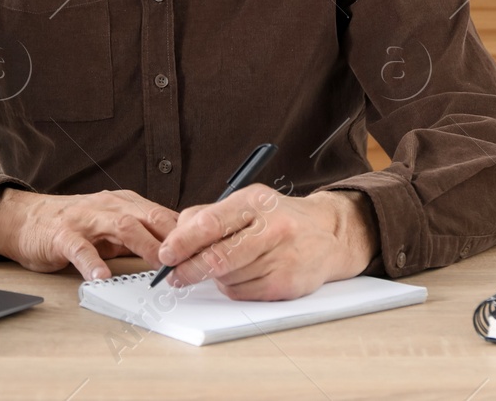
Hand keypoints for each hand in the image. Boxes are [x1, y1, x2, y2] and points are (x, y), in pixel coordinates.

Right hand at [0, 188, 178, 281]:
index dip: (187, 233)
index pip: (165, 216)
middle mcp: (111, 206)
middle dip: (173, 237)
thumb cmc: (74, 225)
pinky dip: (92, 262)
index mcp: (127, 204)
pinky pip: (80, 248)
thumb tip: (179, 253)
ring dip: (144, 245)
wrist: (25, 218)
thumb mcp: (114, 226)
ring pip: (122, 226)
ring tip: (159, 266)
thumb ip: (142, 236)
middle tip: (193, 259)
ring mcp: (87, 219)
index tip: (208, 250)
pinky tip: (101, 277)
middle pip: (150, 217)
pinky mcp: (63, 235)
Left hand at [155, 186, 377, 300]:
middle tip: (175, 275)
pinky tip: (243, 274)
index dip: (183, 242)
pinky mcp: (286, 284)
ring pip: (227, 278)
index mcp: (255, 201)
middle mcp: (272, 228)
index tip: (166, 254)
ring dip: (214, 277)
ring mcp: (281, 258)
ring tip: (224, 265)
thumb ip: (209, 215)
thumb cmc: (279, 217)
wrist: (328, 233)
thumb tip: (175, 238)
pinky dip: (232, 287)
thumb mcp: (246, 202)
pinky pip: (242, 293)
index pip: (211, 223)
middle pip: (218, 257)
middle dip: (189, 269)